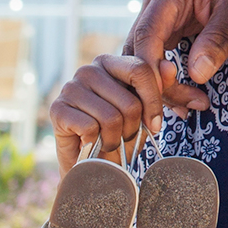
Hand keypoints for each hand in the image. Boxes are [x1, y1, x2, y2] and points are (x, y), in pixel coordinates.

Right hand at [48, 54, 165, 171]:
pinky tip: (91, 143)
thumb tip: (169, 66)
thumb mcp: (145, 111)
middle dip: (133, 128)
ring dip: (115, 140)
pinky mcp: (57, 109)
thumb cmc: (119, 134)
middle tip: (124, 137)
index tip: (155, 125)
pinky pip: (91, 128)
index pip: (141, 70)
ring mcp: (70, 88)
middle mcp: (88, 70)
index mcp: (110, 63)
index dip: (153, 102)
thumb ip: (159, 87)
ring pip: (111, 118)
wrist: (92, 164)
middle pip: (129, 101)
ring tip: (108, 142)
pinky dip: (96, 143)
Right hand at [125, 0, 227, 120]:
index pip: (147, 35)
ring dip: (161, 85)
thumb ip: (218, 39)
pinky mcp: (166, 25)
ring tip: (188, 109)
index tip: (164, 94)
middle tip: (185, 109)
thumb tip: (197, 75)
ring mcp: (158, 14)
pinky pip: (156, 55)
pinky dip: (166, 78)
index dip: (150, 69)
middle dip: (157, 83)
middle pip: (139, 50)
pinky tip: (182, 99)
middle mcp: (155, 1)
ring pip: (143, 56)